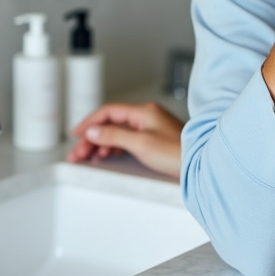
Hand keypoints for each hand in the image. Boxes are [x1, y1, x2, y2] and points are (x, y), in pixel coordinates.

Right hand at [66, 102, 183, 179]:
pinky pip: (127, 139)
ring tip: (88, 157)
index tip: (76, 134)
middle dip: (92, 137)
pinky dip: (113, 147)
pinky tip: (106, 155)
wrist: (199, 164)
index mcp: (144, 112)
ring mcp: (150, 127)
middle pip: (111, 123)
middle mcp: (146, 116)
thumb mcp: (140, 144)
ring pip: (118, 132)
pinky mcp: (153, 139)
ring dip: (101, 143)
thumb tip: (93, 130)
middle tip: (79, 153)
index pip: (109, 112)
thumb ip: (114, 136)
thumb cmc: (177, 153)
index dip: (89, 122)